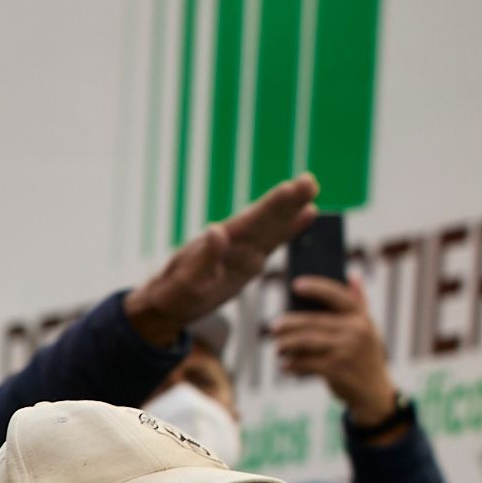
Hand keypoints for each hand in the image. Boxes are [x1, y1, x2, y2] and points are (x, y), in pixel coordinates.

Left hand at [123, 173, 318, 347]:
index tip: (290, 187)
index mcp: (221, 242)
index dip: (272, 205)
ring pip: (274, 225)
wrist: (169, 302)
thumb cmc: (174, 292)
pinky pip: (274, 241)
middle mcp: (236, 241)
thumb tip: (217, 229)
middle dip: (288, 201)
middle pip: (266, 217)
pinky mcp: (250, 261)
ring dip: (293, 208)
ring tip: (312, 187)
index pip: (251, 220)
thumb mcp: (187, 281)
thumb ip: (204, 257)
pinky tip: (309, 213)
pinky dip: (291, 228)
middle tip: (309, 181)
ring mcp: (245, 249)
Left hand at [272, 273, 400, 428]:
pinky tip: (285, 365)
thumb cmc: (365, 356)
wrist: (374, 392)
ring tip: (277, 348)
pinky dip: (291, 364)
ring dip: (285, 345)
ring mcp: (346, 351)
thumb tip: (351, 274)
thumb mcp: (368, 329)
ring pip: (304, 342)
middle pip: (312, 321)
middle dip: (288, 324)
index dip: (316, 288)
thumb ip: (359, 303)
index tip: (296, 284)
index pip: (337, 295)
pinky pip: (305, 363)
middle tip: (273, 328)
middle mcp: (356, 331)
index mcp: (362, 318)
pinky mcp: (336, 370)